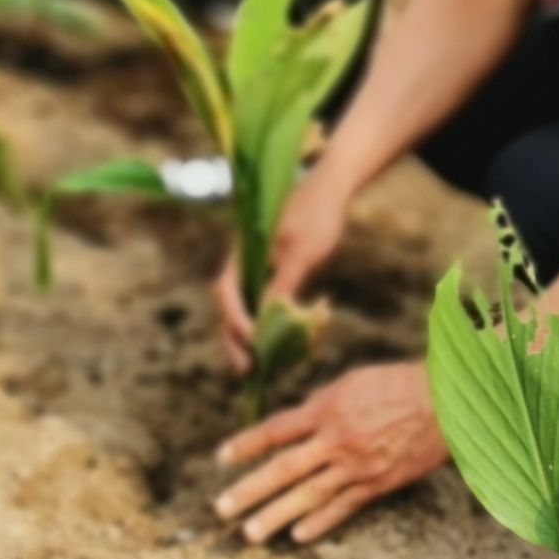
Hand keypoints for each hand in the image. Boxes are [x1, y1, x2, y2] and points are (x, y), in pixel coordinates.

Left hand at [212, 360, 445, 544]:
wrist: (446, 402)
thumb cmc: (398, 384)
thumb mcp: (352, 382)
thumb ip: (320, 405)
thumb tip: (293, 427)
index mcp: (327, 408)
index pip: (276, 429)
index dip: (246, 444)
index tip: (220, 458)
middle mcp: (337, 440)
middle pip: (284, 468)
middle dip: (250, 489)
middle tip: (220, 508)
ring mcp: (357, 466)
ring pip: (309, 495)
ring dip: (276, 515)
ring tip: (249, 533)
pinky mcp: (378, 484)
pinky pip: (343, 507)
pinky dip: (320, 522)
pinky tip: (298, 536)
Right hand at [215, 172, 349, 373]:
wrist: (331, 189)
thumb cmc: (317, 214)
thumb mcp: (303, 252)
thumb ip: (284, 283)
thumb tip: (269, 319)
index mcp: (244, 252)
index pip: (227, 290)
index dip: (235, 319)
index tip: (252, 341)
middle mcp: (245, 261)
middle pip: (230, 304)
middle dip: (235, 338)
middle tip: (246, 369)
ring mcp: (257, 268)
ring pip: (245, 307)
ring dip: (250, 336)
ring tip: (258, 366)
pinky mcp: (272, 272)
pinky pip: (263, 303)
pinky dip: (268, 323)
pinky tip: (279, 344)